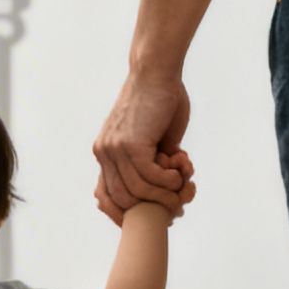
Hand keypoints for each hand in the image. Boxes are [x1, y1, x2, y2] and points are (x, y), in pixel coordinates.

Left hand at [94, 72, 192, 223]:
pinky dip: (169, 180)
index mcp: (105, 154)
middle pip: (123, 200)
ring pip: (139, 191)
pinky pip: (150, 177)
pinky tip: (181, 169)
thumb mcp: (153, 138)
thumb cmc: (161, 101)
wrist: (157, 71)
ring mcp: (115, 149)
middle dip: (153, 208)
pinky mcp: (131, 144)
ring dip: (166, 195)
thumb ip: (154, 161)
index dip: (125, 213)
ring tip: (184, 186)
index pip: (105, 197)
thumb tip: (167, 188)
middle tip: (179, 205)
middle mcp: (104, 153)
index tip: (151, 218)